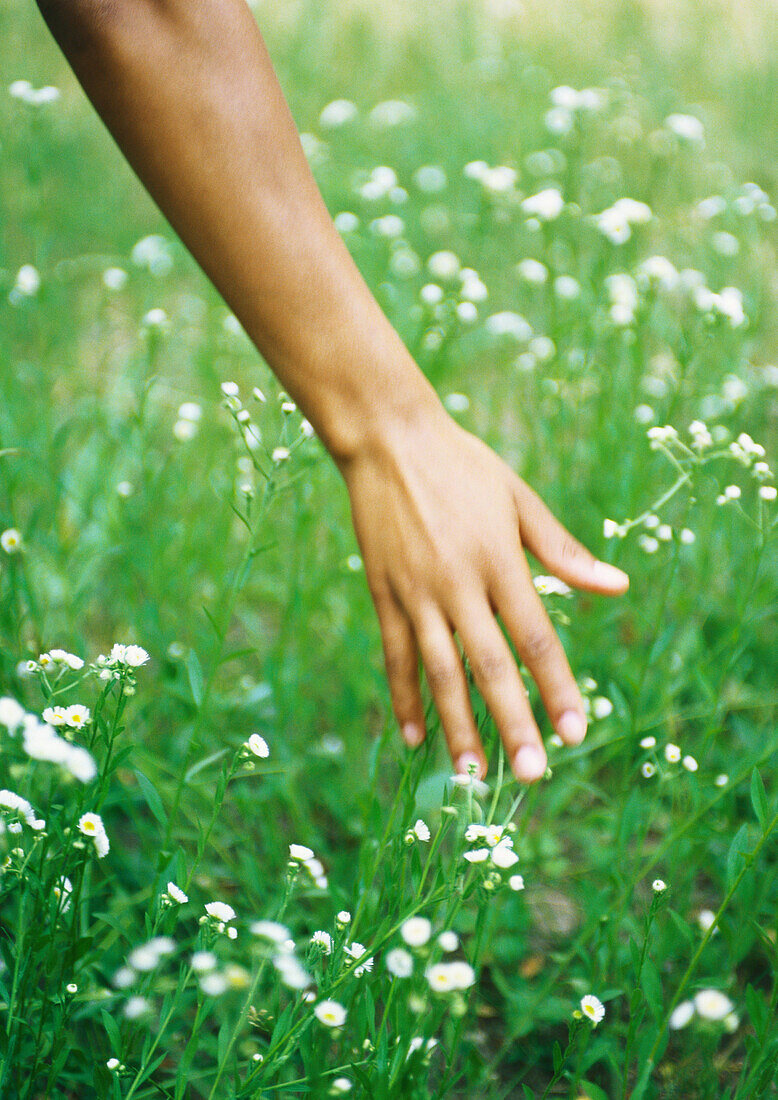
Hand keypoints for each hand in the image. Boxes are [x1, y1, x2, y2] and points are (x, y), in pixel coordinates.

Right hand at [342, 403, 628, 782]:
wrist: (388, 439)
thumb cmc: (463, 465)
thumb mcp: (520, 499)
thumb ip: (563, 551)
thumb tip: (617, 588)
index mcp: (500, 559)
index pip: (536, 638)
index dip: (558, 688)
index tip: (577, 732)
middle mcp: (458, 583)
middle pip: (490, 666)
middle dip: (513, 723)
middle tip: (532, 774)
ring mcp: (415, 592)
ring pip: (439, 671)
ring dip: (457, 725)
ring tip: (472, 774)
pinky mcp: (383, 593)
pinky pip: (395, 655)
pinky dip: (405, 697)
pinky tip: (416, 737)